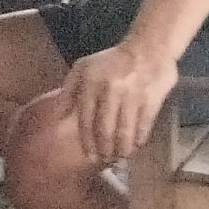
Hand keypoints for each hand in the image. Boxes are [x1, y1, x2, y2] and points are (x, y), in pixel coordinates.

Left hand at [57, 40, 179, 164]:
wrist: (148, 48)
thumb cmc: (110, 61)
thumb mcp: (82, 68)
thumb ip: (68, 90)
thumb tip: (56, 115)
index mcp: (90, 84)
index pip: (86, 119)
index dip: (87, 140)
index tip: (89, 154)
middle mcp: (110, 91)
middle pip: (105, 129)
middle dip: (105, 149)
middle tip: (106, 159)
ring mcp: (132, 96)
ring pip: (125, 131)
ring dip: (122, 148)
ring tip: (121, 157)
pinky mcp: (152, 100)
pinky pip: (143, 125)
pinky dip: (139, 139)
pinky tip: (136, 145)